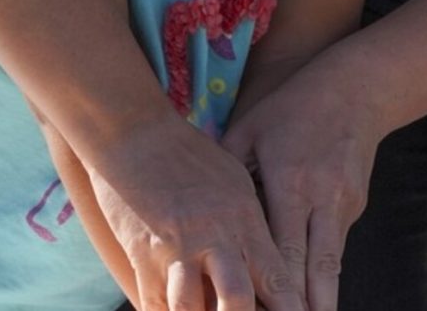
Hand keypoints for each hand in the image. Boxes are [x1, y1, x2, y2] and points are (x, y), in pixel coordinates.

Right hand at [89, 117, 305, 310]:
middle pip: (238, 300)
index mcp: (244, 219)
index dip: (292, 308)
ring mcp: (176, 248)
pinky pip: (153, 302)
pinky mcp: (142, 254)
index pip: (276, 276)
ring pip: (192, 308)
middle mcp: (214, 237)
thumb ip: (251, 222)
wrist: (134, 133)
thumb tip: (267, 257)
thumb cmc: (188, 154)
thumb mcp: (234, 179)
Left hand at [222, 82, 385, 310]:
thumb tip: (193, 206)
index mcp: (290, 180)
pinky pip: (335, 248)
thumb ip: (225, 168)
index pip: (282, 247)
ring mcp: (343, 204)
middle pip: (315, 267)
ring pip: (331, 265)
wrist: (356, 90)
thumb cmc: (291, 107)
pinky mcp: (355, 206)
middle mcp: (321, 197)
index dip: (275, 287)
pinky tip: (313, 299)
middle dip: (306, 307)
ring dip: (319, 300)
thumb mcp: (250, 129)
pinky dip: (323, 276)